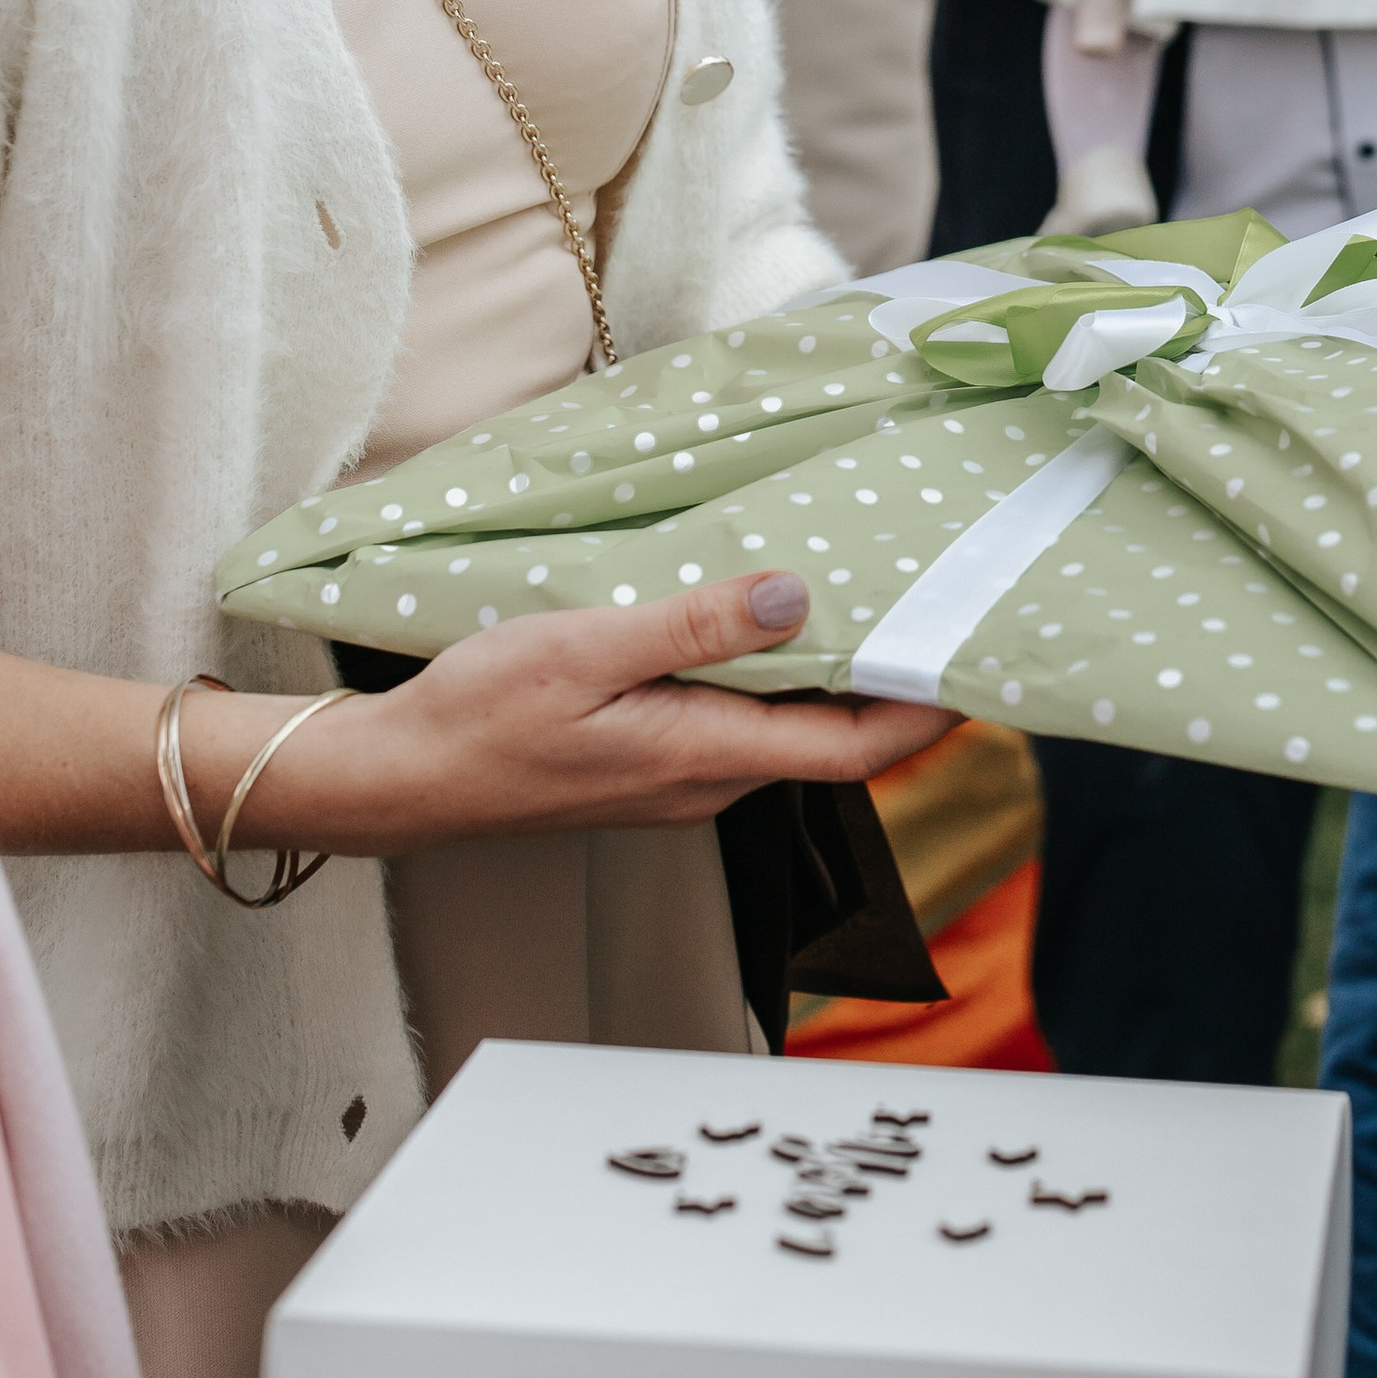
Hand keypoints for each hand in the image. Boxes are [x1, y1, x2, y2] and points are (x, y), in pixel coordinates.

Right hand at [262, 571, 955, 854]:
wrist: (398, 781)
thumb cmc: (480, 717)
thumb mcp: (587, 650)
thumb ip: (695, 625)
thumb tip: (799, 596)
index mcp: (704, 756)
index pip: (852, 748)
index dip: (925, 709)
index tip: (978, 659)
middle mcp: (705, 781)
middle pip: (830, 740)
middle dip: (890, 683)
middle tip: (934, 606)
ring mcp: (676, 780)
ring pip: (783, 731)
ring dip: (829, 677)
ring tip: (865, 601)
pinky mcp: (646, 766)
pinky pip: (736, 725)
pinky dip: (770, 680)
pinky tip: (761, 627)